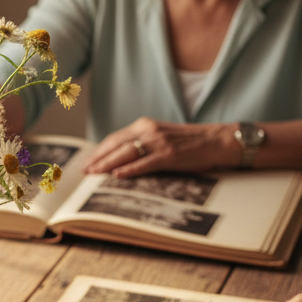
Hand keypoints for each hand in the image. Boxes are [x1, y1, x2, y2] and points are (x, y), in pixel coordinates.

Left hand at [82, 117, 236, 176]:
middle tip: (84, 172)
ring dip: (107, 165)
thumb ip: (141, 144)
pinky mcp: (170, 155)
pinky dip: (130, 170)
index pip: (115, 138)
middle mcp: (149, 130)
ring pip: (126, 153)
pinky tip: (117, 176)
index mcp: (145, 125)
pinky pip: (145, 163)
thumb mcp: (160, 138)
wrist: (217, 141)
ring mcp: (159, 142)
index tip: (86, 163)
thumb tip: (118, 161)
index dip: (99, 151)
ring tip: (93, 175)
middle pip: (116, 145)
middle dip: (98, 159)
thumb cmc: (187, 143)